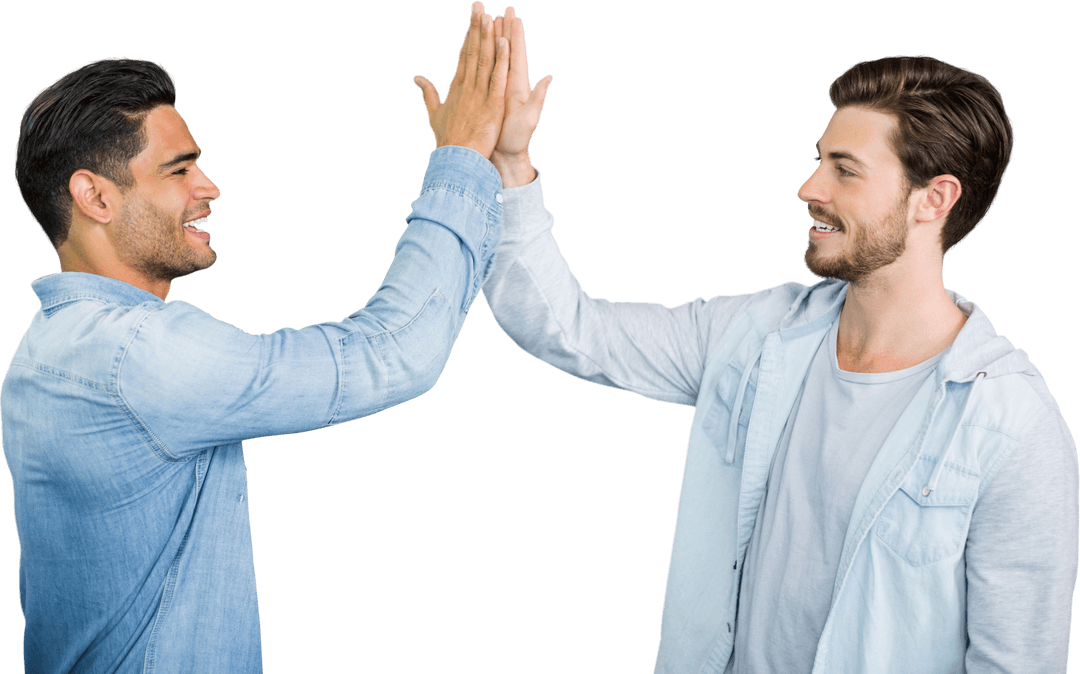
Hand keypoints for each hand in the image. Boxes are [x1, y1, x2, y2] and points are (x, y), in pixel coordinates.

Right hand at [415, 2, 509, 157]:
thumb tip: (417, 77)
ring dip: (487, 37)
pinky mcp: (492, 104)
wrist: (455, 160)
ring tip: (490, 16)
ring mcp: (480, 94)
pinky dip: (501, 60)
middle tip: (478, 5)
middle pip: (473, 52)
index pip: (464, 56)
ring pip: (485, 60)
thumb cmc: (447, 140)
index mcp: (456, 87)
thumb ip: (428, 93)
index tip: (473, 19)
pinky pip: (497, 78)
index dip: (469, 36)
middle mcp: (467, 87)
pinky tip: (504, 42)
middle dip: (476, 28)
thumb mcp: (434, 113)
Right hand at [491, 6, 552, 186]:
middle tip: (501, 10)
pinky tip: (478, 50)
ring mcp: (497, 90)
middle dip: (503, 29)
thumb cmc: (518, 140)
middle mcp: (508, 84)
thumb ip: (538, 98)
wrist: (504, 156)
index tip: (514, 16)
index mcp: (518, 86)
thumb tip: (548, 78)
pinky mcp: (488, 97)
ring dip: (492, 39)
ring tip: (489, 21)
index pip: (517, 54)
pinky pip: (484, 73)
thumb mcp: (530, 119)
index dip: (516, 34)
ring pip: (494, 59)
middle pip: (506, 51)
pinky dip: (482, 59)